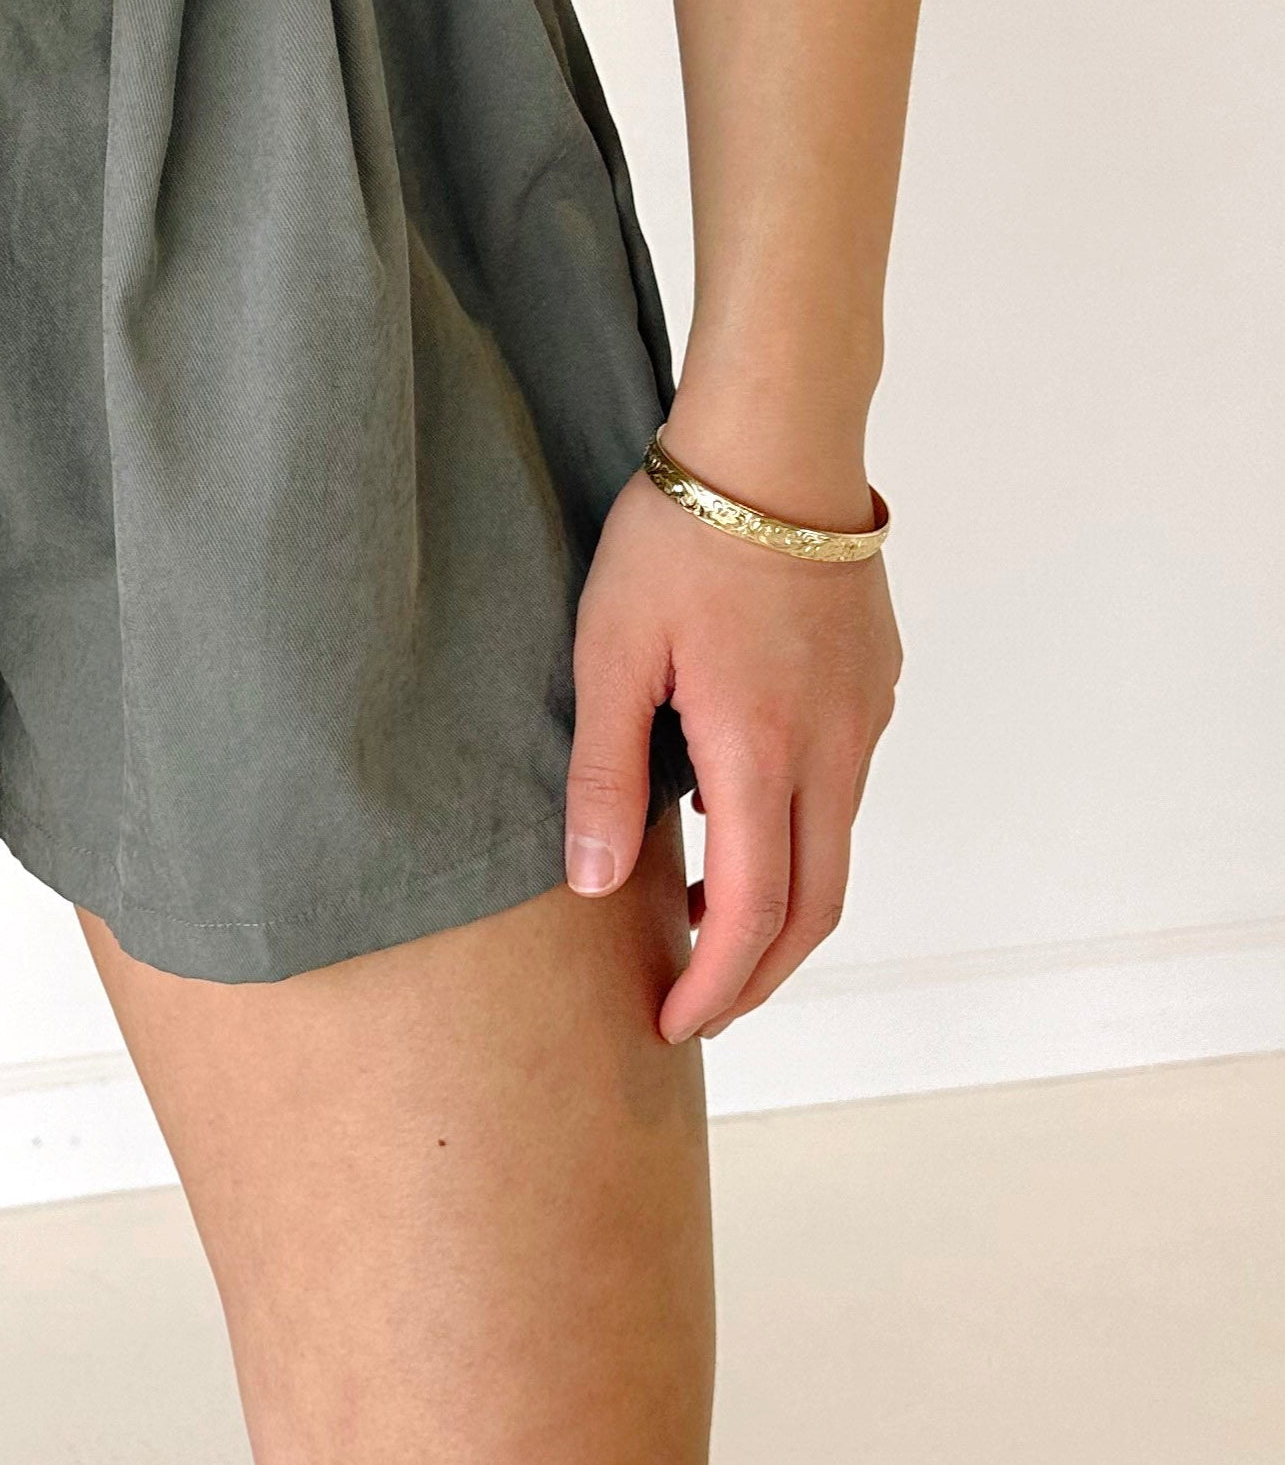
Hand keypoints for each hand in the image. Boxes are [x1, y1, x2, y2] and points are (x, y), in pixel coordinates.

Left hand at [562, 458, 901, 1042]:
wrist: (775, 441)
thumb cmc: (678, 538)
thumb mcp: (609, 655)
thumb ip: (600, 774)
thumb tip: (591, 886)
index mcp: (761, 752)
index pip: (754, 914)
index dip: (715, 984)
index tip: (671, 1023)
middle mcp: (832, 748)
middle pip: (814, 907)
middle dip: (757, 975)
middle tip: (699, 1009)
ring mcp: (864, 715)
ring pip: (835, 851)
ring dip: (778, 906)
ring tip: (705, 924)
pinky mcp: (873, 682)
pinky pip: (840, 788)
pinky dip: (794, 835)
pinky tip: (732, 817)